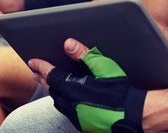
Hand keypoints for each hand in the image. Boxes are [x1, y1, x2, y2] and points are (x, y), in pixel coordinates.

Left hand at [29, 38, 145, 132]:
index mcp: (74, 88)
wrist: (134, 114)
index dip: (41, 66)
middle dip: (42, 78)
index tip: (32, 60)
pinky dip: (61, 100)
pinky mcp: (83, 123)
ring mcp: (76, 116)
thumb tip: (68, 44)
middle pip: (51, 89)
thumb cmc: (121, 89)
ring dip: (51, 89)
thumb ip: (84, 54)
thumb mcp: (103, 66)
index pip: (51, 74)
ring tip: (47, 82)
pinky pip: (66, 110)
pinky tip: (64, 96)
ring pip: (57, 101)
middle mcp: (71, 104)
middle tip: (35, 70)